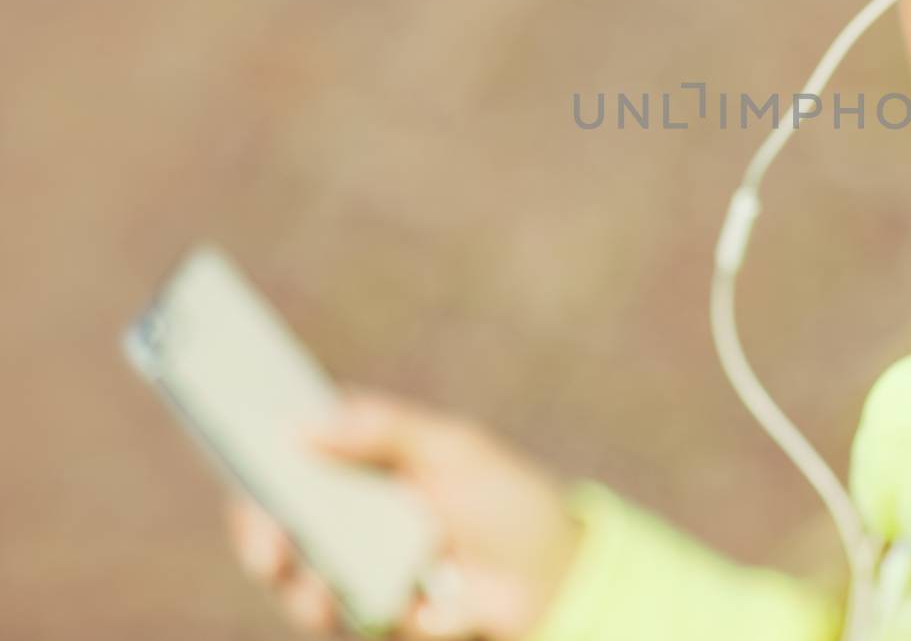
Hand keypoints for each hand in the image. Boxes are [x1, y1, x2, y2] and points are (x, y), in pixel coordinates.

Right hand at [225, 389, 582, 638]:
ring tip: (295, 564)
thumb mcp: (455, 452)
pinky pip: (327, 611)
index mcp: (369, 457)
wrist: (555, 581)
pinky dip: (327, 604)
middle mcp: (351, 509)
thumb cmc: (507, 502)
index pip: (298, 440)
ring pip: (291, 567)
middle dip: (259, 519)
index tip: (231, 431)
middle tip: (264, 527)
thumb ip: (385, 432)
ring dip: (289, 569)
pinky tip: (336, 597)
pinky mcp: (368, 612)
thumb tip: (303, 422)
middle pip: (279, 509)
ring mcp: (355, 563)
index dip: (258, 435)